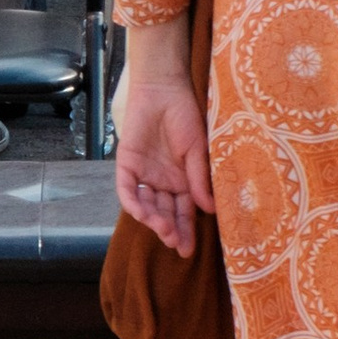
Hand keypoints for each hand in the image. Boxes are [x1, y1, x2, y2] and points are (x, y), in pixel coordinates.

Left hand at [116, 60, 214, 257]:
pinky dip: (133, 203)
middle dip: (171, 230)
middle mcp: (163, 182)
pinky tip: (142, 214)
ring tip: (164, 229)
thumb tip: (210, 209)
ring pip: (147, 205)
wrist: (164, 89)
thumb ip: (200, 179)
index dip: (187, 231)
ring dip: (154, 219)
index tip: (189, 250)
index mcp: (183, 181)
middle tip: (177, 244)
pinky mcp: (127, 164)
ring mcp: (144, 174)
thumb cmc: (185, 115)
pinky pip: (127, 190)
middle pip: (165, 213)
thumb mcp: (198, 149)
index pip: (184, 212)